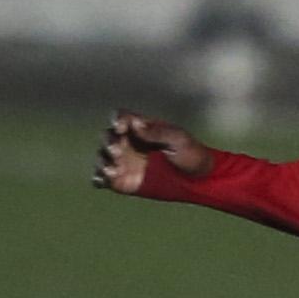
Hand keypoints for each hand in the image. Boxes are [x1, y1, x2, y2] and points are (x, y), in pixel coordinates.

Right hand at [94, 109, 211, 194]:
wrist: (198, 180)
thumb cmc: (191, 154)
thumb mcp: (179, 139)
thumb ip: (158, 132)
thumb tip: (136, 125)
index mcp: (140, 128)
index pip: (121, 117)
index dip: (117, 120)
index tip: (121, 127)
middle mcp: (128, 142)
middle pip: (108, 136)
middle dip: (109, 142)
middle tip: (118, 151)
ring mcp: (123, 161)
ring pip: (102, 156)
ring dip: (103, 160)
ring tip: (113, 169)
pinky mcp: (121, 180)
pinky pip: (102, 177)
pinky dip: (100, 177)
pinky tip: (106, 178)